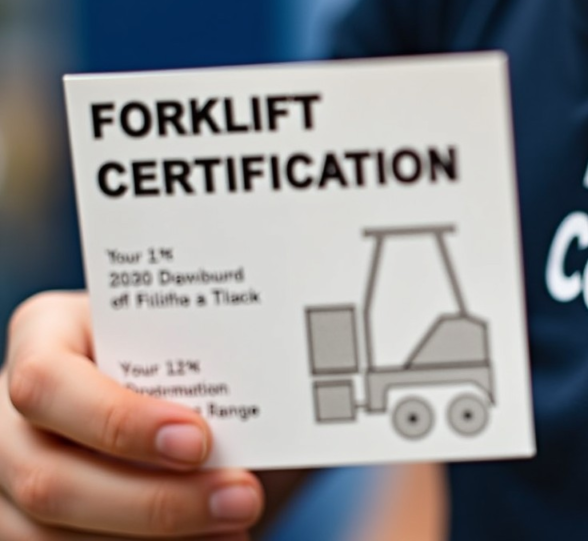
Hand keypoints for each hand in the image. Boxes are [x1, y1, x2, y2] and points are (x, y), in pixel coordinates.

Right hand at [0, 291, 263, 538]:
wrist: (169, 388)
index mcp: (45, 338)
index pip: (48, 384)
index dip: (119, 420)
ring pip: (51, 534)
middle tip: (243, 498)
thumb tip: (288, 403)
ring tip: (236, 525)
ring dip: (155, 539)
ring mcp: (9, 479)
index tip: (200, 441)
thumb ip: (214, 365)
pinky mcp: (25, 525)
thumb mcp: (189, 340)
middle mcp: (14, 415)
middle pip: (50, 479)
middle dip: (155, 502)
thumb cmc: (182, 352)